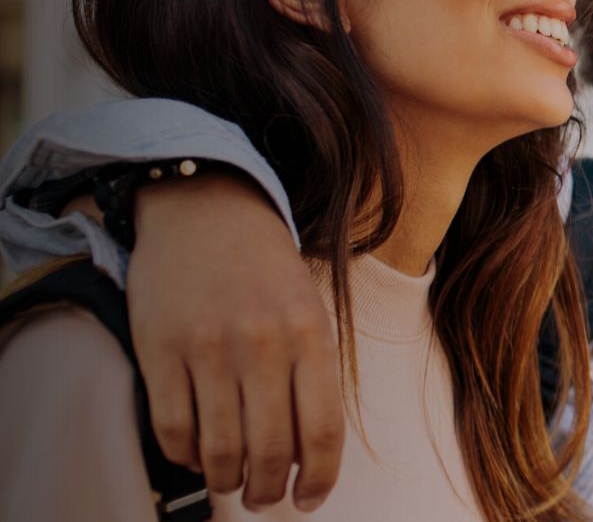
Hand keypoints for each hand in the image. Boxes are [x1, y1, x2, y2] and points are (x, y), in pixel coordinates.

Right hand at [126, 172, 342, 511]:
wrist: (206, 210)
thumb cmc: (266, 271)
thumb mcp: (310, 312)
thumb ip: (311, 377)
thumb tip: (305, 456)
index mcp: (311, 336)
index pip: (321, 432)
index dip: (318, 480)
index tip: (308, 500)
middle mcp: (263, 344)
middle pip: (269, 451)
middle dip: (267, 491)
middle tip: (263, 498)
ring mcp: (208, 348)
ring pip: (219, 449)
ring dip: (226, 482)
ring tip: (231, 483)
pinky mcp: (159, 349)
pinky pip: (172, 428)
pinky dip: (185, 456)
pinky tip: (196, 453)